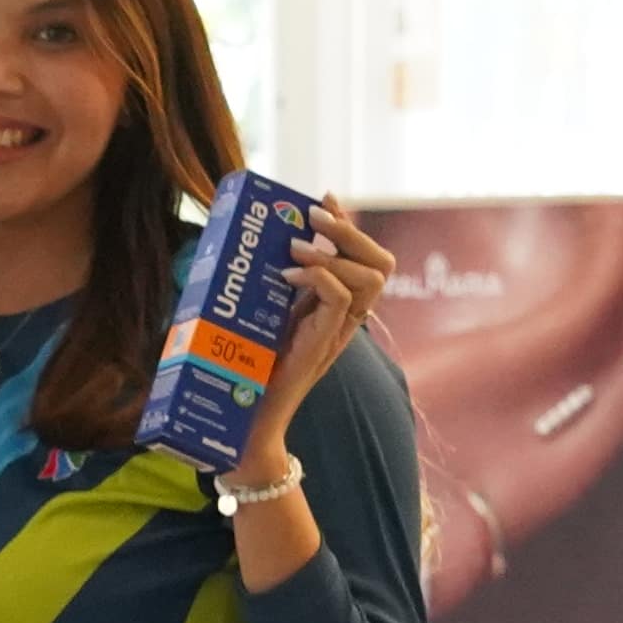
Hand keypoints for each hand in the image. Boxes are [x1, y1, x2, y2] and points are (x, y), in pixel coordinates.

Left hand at [232, 199, 397, 494]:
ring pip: (371, 278)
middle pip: (381, 263)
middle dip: (351, 230)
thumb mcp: (257, 316)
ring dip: (334, 251)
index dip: (350, 224)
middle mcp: (344, 320)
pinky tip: (286, 275)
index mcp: (333, 309)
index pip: (366, 259)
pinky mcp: (321, 346)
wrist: (241, 425)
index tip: (323, 198)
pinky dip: (317, 277)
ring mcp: (336, 334)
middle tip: (312, 215)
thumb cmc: (244, 372)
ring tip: (296, 246)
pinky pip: (339, 299)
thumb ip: (263, 285)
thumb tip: (243, 245)